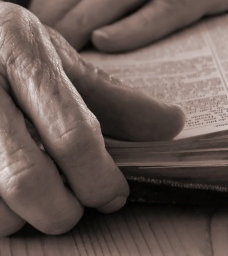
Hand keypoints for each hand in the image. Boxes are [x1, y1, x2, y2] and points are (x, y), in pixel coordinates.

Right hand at [0, 1, 184, 235]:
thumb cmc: (7, 47)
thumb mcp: (60, 58)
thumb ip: (114, 97)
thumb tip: (172, 125)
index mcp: (25, 57)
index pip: (71, 131)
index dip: (99, 175)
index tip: (113, 195)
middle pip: (24, 176)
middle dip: (59, 210)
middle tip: (73, 211)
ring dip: (16, 219)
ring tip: (32, 205)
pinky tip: (4, 199)